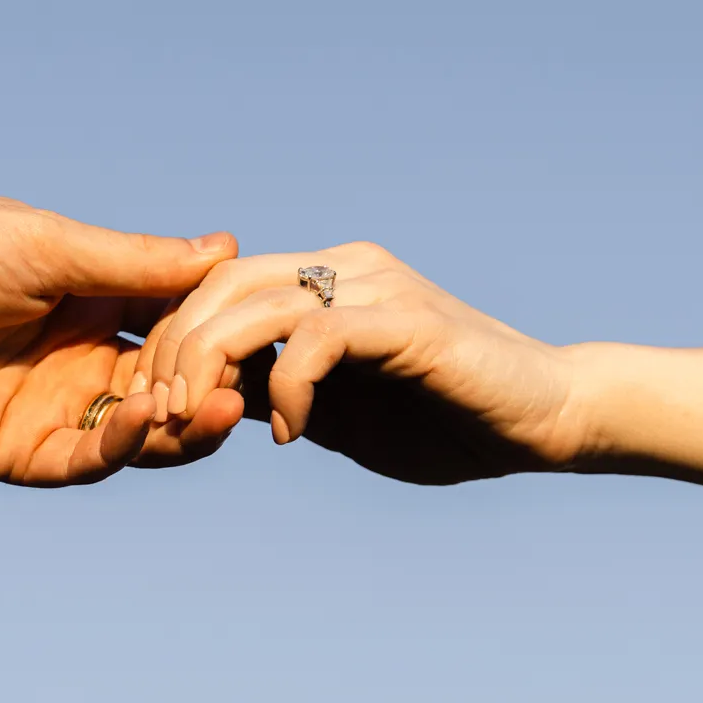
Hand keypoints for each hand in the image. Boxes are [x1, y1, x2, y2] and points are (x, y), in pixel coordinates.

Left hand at [0, 196, 244, 484]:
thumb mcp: (46, 247)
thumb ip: (134, 262)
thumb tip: (226, 248)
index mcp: (87, 295)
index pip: (174, 316)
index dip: (220, 324)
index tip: (267, 322)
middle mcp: (76, 354)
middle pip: (168, 382)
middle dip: (211, 383)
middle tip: (248, 381)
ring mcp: (48, 407)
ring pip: (139, 431)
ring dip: (182, 424)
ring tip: (216, 407)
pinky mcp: (15, 454)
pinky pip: (86, 461)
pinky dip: (122, 446)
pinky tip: (143, 419)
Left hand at [129, 242, 579, 485]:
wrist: (545, 420)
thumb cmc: (448, 422)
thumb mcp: (341, 412)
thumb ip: (282, 394)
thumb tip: (216, 404)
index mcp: (325, 281)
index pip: (217, 286)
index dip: (172, 341)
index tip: (156, 407)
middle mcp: (345, 268)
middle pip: (220, 285)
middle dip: (173, 351)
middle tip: (162, 415)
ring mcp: (376, 287)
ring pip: (255, 304)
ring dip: (211, 367)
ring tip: (204, 422)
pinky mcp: (406, 320)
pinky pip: (316, 339)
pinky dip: (287, 388)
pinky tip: (290, 434)